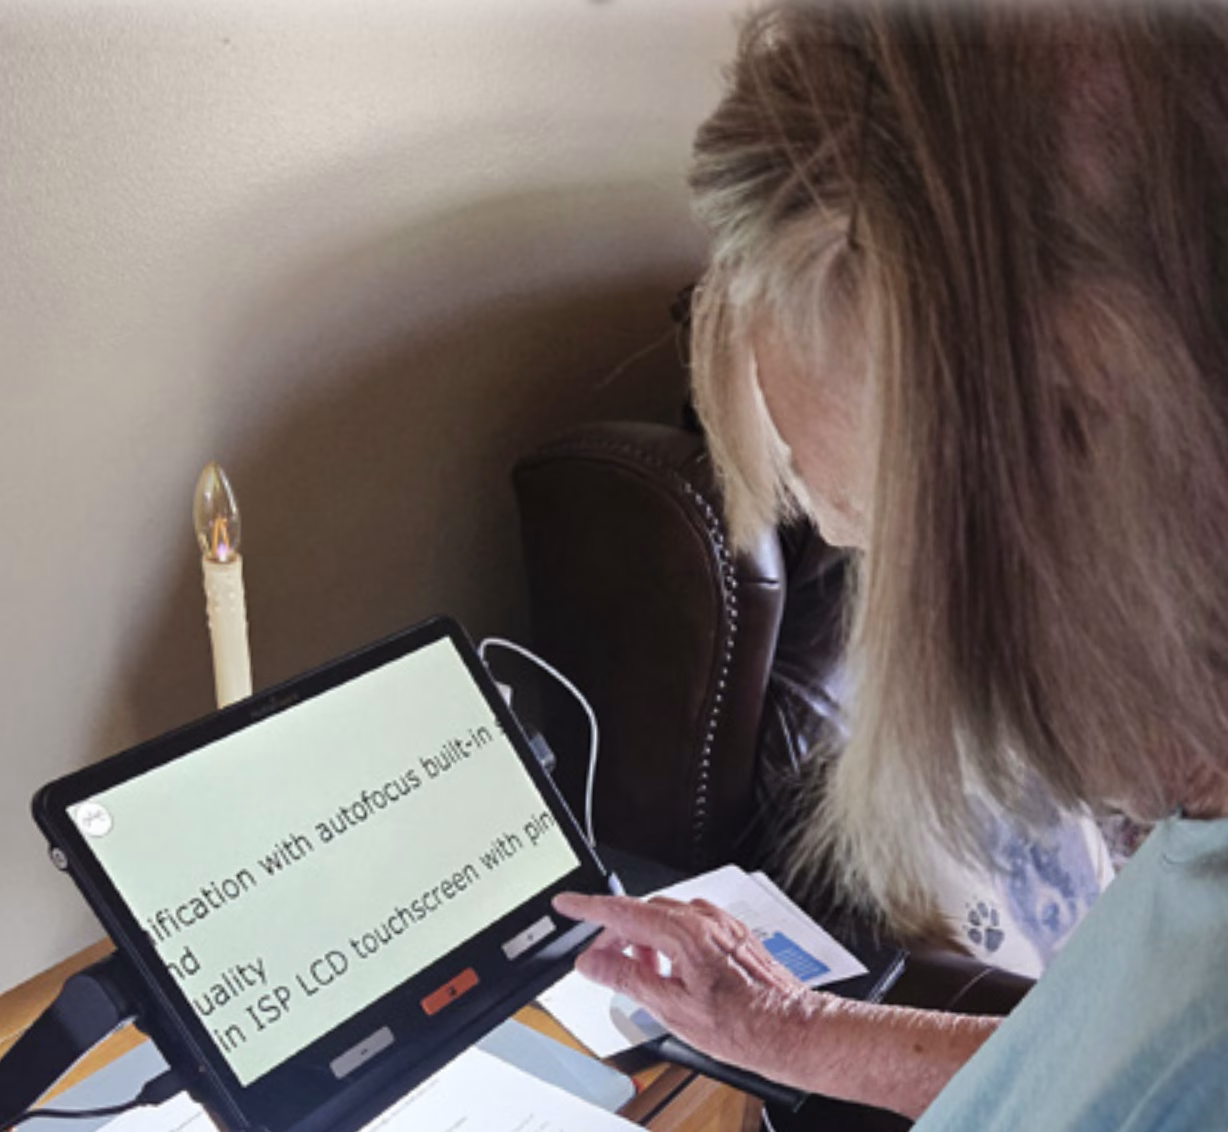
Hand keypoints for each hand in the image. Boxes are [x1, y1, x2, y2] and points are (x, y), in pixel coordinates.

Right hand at [552, 891, 816, 1080]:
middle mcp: (702, 919)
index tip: (564, 905)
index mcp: (683, 933)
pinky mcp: (730, 933)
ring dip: (642, 941)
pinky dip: (667, 943)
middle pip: (641, 913)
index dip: (587, 908)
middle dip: (614, 936)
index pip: (622, 911)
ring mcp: (719, 924)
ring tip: (639, 977)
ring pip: (663, 919)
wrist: (791, 1030)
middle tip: (599, 965)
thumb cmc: (743, 1026)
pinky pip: (686, 926)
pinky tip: (669, 971)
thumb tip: (593, 963)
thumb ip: (627, 979)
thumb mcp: (671, 1009)